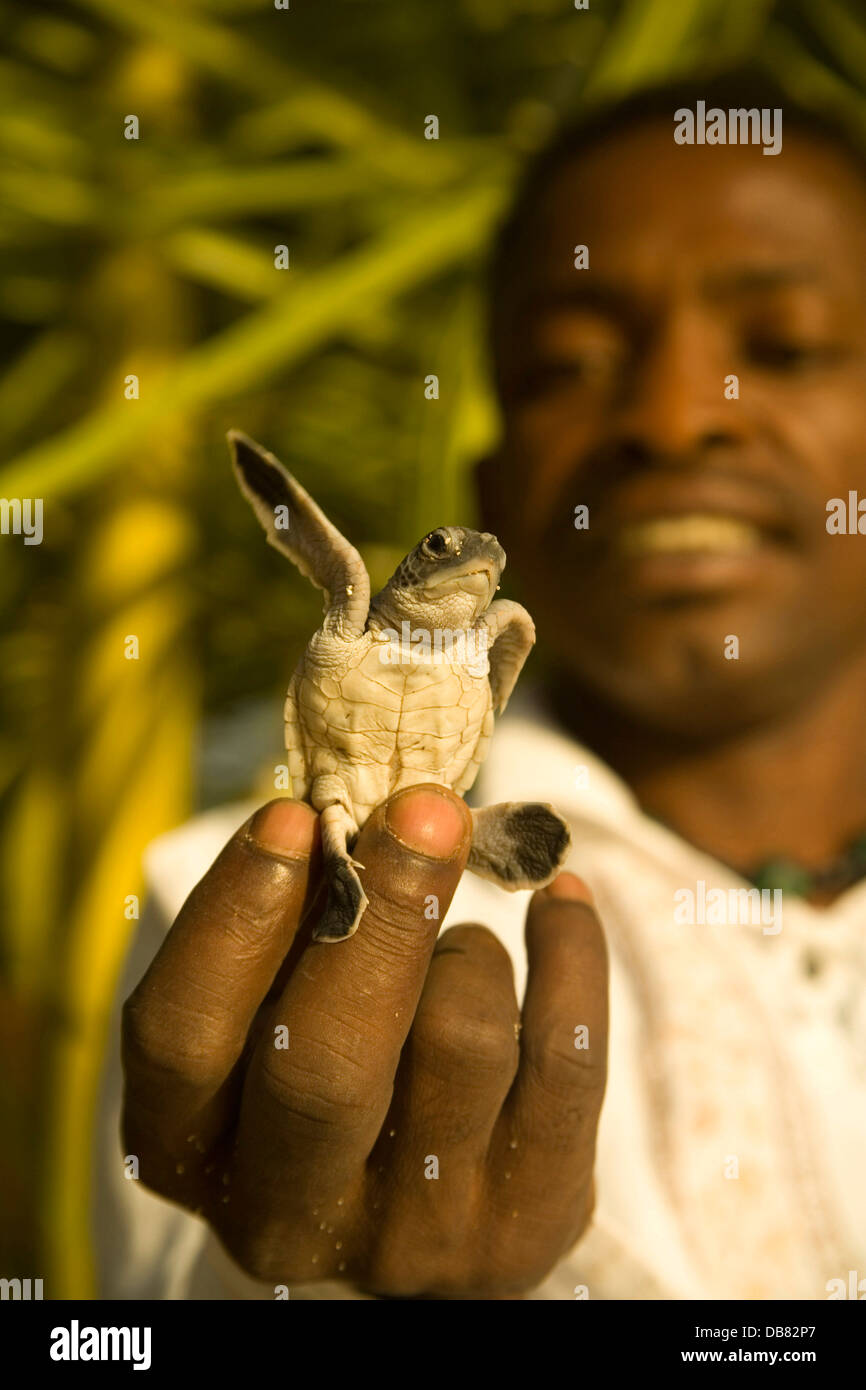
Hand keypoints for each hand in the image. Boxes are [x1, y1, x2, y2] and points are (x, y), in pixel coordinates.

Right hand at [121, 784, 607, 1297]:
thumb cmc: (319, 1066)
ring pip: (460, 1039)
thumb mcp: (268, 1016)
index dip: (236, 916)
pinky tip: (560, 902)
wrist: (420, 1213)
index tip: (296, 817)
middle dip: (382, 914)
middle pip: (327, 1062)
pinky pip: (567, 1057)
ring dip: (466, 951)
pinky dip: (571, 954)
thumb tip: (344, 820)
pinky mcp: (525, 1222)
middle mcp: (287, 1217)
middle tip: (425, 809)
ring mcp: (414, 1238)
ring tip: (456, 946)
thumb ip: (286, 937)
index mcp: (189, 1153)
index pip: (183, 1036)